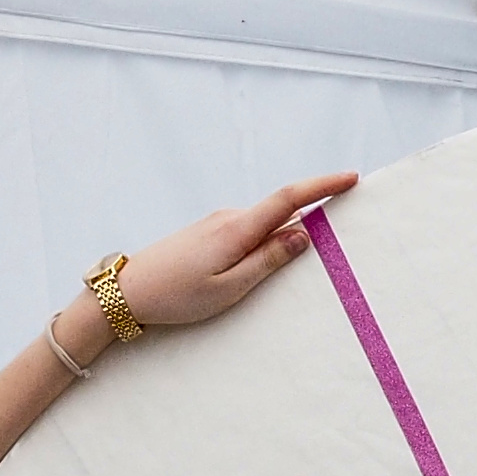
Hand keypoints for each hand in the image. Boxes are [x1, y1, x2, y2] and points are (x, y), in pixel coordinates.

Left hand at [102, 171, 361, 330]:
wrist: (125, 292)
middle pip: (280, 210)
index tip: (350, 179)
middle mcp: (228, 218)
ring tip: (300, 261)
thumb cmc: (175, 296)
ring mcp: (216, 223)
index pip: (289, 198)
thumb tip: (303, 235)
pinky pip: (248, 233)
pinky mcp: (207, 233)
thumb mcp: (229, 288)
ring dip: (285, 235)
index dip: (322, 186)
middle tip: (341, 226)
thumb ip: (268, 261)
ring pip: (263, 225)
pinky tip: (262, 265)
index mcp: (237, 229)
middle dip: (312, 214)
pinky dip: (265, 241)